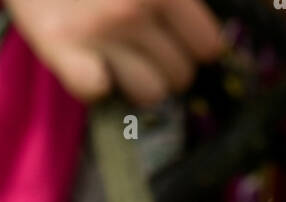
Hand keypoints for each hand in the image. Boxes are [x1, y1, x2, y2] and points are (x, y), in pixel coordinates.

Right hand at [5, 0, 225, 104]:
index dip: (192, 46)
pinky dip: (92, 83)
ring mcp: (99, 30)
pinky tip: (86, 62)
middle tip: (138, 46)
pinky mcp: (60, 47)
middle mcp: (135, 8)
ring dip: (134, 81)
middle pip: (181, 76)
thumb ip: (176, 1)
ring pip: (149, 93)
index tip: (175, 39)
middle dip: (165, 66)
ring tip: (113, 54)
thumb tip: (208, 43)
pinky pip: (96, 91)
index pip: (209, 47)